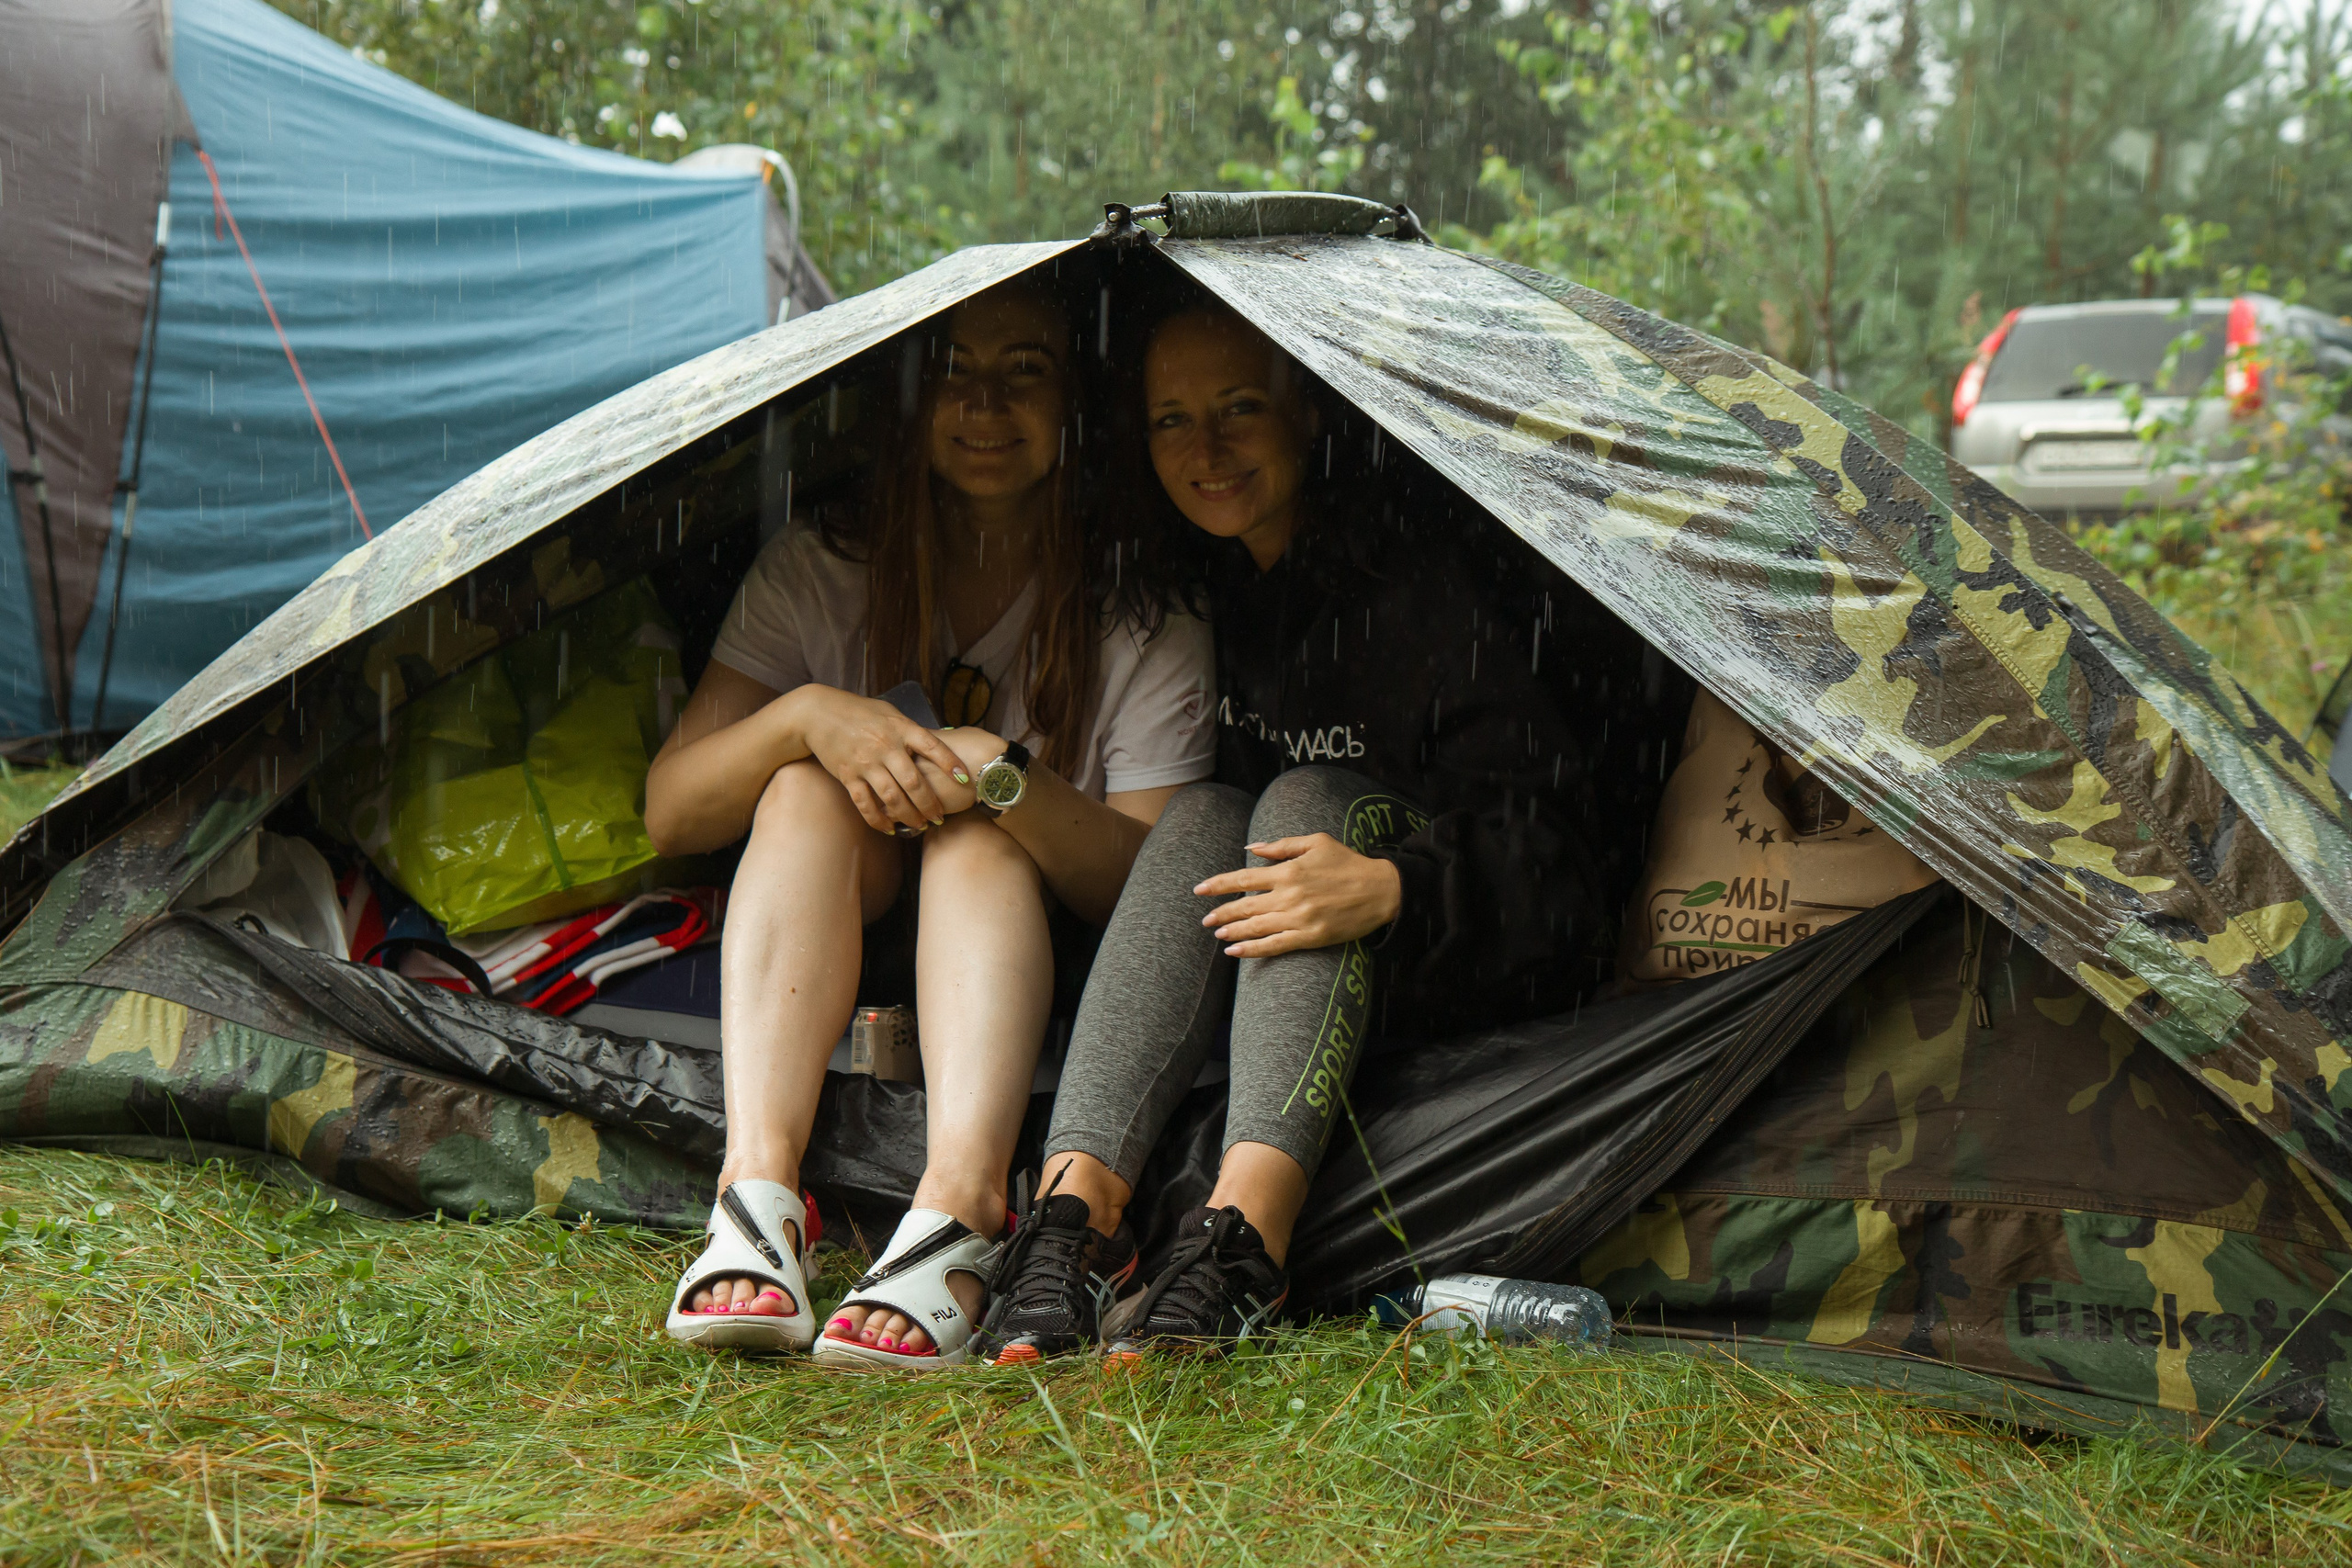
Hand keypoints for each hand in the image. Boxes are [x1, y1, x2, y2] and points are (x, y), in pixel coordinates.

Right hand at [794, 688, 976, 833]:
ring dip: (909, 816)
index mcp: (900, 728)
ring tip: (921, 826)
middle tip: (939, 817)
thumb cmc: (860, 712)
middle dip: (929, 804)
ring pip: (892, 797)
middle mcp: (885, 746)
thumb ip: (911, 731)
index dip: (949, 763)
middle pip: (913, 781)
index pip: (931, 746)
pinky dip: (878, 819)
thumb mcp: (890, 714)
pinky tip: (890, 829)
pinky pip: (865, 803)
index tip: (963, 779)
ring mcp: (866, 762)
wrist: (818, 713)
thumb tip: (935, 748)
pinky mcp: (848, 775)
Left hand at [1195, 834, 1403, 957]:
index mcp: (1288, 871)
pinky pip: (1274, 945)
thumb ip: (1281, 846)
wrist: (1381, 890)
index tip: (1200, 889)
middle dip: (1222, 912)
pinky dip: (1252, 949)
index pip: (1244, 878)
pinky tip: (1235, 951)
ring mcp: (1299, 918)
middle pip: (1245, 905)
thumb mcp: (1316, 842)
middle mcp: (1289, 895)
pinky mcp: (1310, 937)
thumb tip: (1253, 848)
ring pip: (1256, 927)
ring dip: (1232, 931)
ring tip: (1217, 934)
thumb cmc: (1348, 863)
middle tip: (1205, 919)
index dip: (1219, 885)